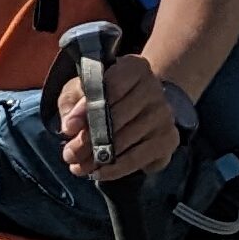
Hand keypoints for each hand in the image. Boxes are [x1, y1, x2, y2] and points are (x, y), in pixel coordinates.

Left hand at [56, 55, 179, 181]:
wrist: (145, 103)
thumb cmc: (107, 93)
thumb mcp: (83, 88)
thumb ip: (71, 103)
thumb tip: (69, 126)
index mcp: (134, 67)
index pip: (111, 87)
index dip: (87, 109)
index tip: (69, 129)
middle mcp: (154, 89)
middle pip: (116, 118)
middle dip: (88, 140)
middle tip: (69, 154)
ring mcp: (164, 115)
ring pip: (124, 142)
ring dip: (97, 158)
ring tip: (79, 166)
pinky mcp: (169, 139)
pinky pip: (137, 159)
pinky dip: (115, 169)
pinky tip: (99, 172)